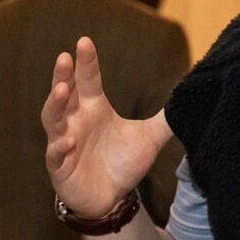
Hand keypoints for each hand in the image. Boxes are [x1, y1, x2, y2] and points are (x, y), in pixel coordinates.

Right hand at [41, 36, 169, 216]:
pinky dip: (59, 146)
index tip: (85, 41)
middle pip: (64, 93)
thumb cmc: (122, 164)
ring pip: (52, 118)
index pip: (88, 79)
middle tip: (64, 58)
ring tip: (61, 90)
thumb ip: (164, 119)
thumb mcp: (149, 139)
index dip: (86, 61)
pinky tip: (68, 140)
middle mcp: (75, 121)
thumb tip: (188, 99)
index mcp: (94, 108)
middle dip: (62, 75)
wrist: (112, 198)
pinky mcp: (59, 166)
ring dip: (54, 104)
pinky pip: (55, 153)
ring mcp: (63, 142)